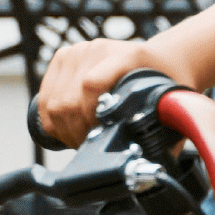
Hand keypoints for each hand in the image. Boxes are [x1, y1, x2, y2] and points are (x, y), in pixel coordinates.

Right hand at [35, 37, 164, 146]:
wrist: (160, 58)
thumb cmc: (166, 82)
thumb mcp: (170, 102)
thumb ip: (163, 130)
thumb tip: (147, 164)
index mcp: (127, 56)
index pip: (92, 85)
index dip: (90, 117)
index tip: (101, 136)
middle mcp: (97, 49)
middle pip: (67, 100)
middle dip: (76, 132)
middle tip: (90, 145)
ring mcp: (77, 52)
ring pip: (53, 102)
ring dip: (63, 129)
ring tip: (80, 138)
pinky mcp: (62, 58)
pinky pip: (44, 96)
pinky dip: (52, 120)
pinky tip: (67, 128)